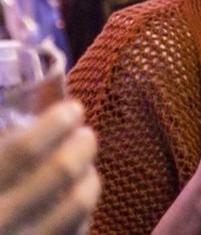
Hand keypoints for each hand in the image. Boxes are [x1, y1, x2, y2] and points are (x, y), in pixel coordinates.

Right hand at [0, 99, 100, 234]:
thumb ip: (7, 132)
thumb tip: (49, 82)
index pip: (25, 149)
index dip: (55, 122)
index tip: (72, 109)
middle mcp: (1, 217)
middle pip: (61, 171)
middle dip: (82, 144)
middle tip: (86, 135)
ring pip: (79, 203)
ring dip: (90, 176)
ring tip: (87, 165)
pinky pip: (76, 231)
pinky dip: (82, 213)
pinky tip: (73, 200)